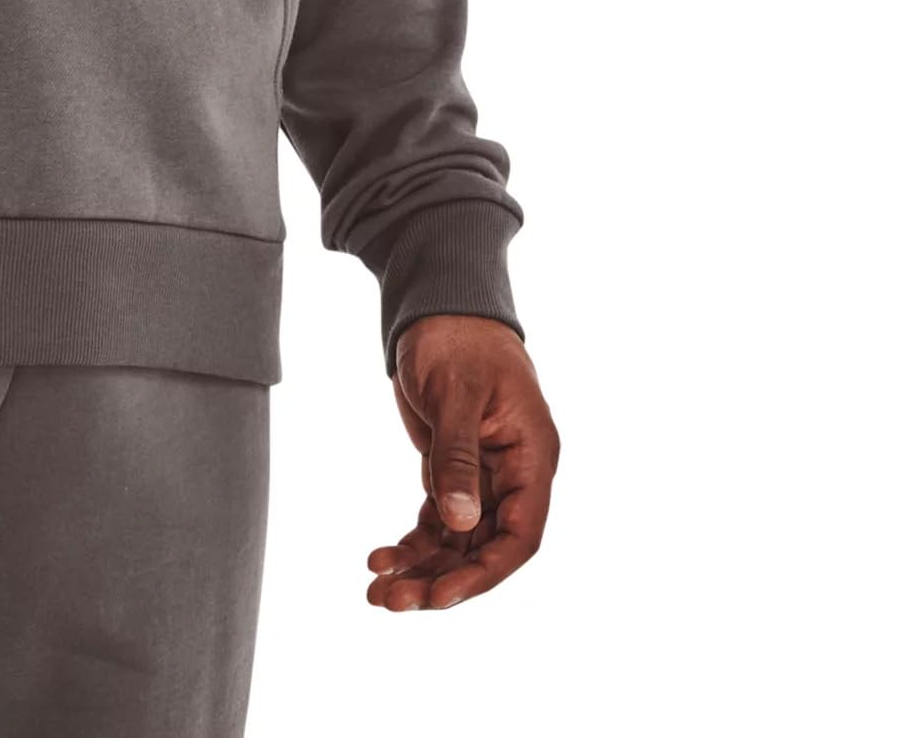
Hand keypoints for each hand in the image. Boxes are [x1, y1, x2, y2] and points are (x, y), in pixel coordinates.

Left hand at [367, 314, 557, 609]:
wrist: (438, 305)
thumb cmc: (456, 338)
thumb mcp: (457, 394)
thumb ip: (458, 457)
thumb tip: (459, 522)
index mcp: (532, 457)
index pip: (520, 534)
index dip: (484, 572)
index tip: (441, 595)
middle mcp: (514, 475)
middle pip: (485, 548)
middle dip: (441, 579)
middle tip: (390, 601)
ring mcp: (485, 476)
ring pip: (458, 541)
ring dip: (421, 569)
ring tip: (375, 592)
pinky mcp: (454, 470)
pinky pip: (438, 522)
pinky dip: (412, 544)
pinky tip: (380, 559)